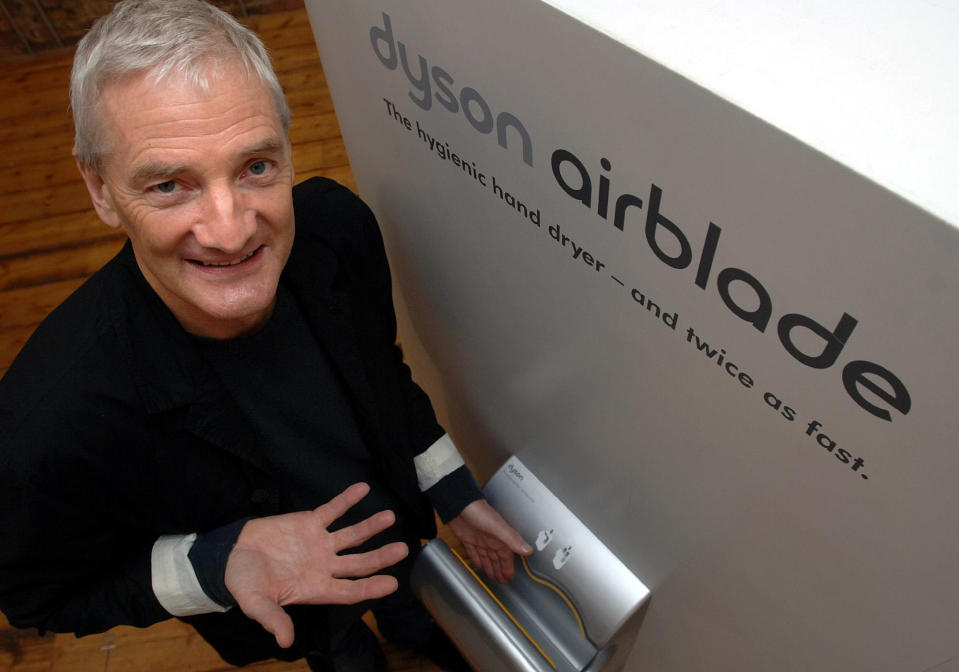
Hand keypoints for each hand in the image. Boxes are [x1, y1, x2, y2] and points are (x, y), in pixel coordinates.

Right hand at [224, 482, 408, 647]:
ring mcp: (319, 543)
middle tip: (403, 550)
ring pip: (352, 535)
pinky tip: (363, 488)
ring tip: (390, 517)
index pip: (349, 590)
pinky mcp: (310, 523)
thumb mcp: (256, 603)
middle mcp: (324, 566)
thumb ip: (272, 619)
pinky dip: (347, 499)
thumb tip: (285, 641)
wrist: (231, 556)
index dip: (370, 588)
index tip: (392, 584)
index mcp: (315, 588)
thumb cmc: (245, 583)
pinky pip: (332, 509)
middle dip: (381, 557)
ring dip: (370, 526)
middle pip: (359, 562)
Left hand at [448, 499, 532, 582]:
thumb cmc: (478, 511)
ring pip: (486, 557)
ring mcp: (479, 539)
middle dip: (500, 570)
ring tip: (491, 576)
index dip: (508, 568)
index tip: (510, 577)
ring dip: (489, 567)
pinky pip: (474, 552)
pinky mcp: (467, 538)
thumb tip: (528, 550)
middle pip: (496, 559)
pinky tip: (477, 565)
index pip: (506, 557)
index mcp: (500, 538)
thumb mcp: (498, 527)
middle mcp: (490, 539)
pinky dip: (476, 559)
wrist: (459, 503)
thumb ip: (512, 539)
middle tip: (502, 581)